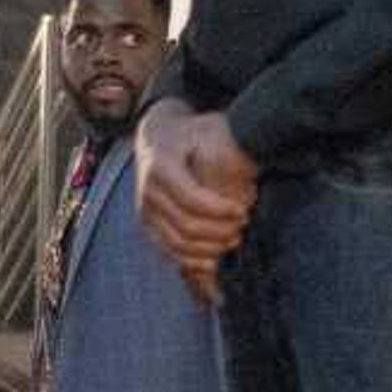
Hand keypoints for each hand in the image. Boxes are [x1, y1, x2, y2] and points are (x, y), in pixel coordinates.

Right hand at [136, 106, 260, 308]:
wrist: (158, 137)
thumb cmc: (192, 134)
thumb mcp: (212, 130)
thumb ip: (230, 156)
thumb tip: (246, 190)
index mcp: (161, 165)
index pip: (191, 199)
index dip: (221, 211)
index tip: (243, 211)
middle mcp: (148, 190)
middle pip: (186, 225)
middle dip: (220, 231)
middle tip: (242, 224)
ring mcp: (145, 210)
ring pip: (178, 244)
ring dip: (210, 248)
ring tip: (233, 238)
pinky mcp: (148, 224)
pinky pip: (169, 252)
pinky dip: (193, 261)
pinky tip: (215, 259)